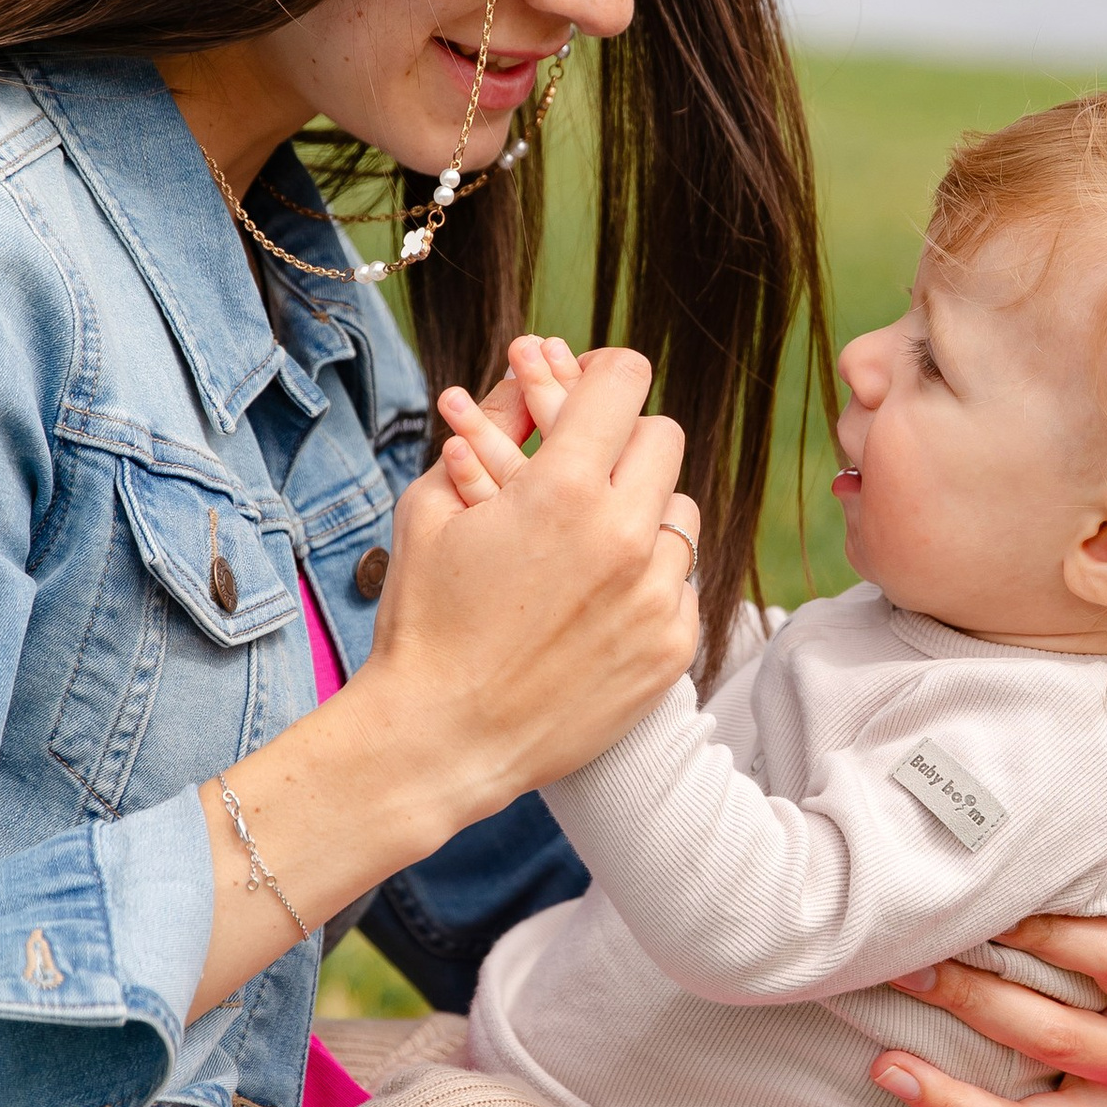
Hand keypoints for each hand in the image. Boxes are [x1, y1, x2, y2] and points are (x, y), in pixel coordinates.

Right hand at [370, 343, 699, 805]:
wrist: (441, 737)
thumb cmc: (423, 617)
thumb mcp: (432, 507)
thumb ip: (488, 425)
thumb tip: (526, 368)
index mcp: (563, 489)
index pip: (625, 382)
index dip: (603, 373)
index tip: (588, 387)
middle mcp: (624, 536)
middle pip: (663, 438)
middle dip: (622, 440)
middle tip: (584, 466)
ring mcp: (656, 596)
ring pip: (681, 511)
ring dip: (643, 512)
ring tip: (588, 541)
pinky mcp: (671, 648)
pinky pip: (683, 582)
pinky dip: (648, 580)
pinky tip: (598, 600)